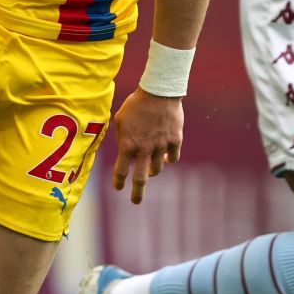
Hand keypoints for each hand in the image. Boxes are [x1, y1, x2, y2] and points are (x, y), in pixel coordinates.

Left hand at [110, 89, 183, 204]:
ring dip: (153, 171)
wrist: (159, 91)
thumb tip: (125, 150)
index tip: (118, 187)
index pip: (121, 171)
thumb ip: (121, 137)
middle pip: (141, 180)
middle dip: (137, 194)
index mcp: (128, 145)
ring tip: (151, 169)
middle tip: (136, 201)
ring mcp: (161, 146)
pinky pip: (173, 157)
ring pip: (158, 168)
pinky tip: (167, 157)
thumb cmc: (136, 104)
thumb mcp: (120, 119)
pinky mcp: (175, 141)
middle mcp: (144, 150)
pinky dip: (169, 159)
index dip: (118, 182)